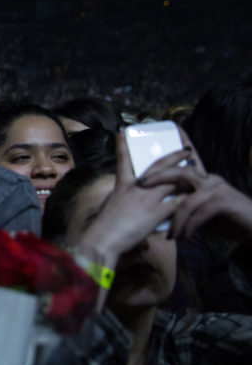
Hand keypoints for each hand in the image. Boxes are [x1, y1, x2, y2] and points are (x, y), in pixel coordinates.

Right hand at [76, 132, 184, 266]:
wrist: (104, 239)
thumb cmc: (103, 227)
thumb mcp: (111, 205)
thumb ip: (123, 198)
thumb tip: (128, 198)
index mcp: (123, 184)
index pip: (123, 159)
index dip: (122, 144)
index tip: (122, 130)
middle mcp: (137, 187)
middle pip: (159, 167)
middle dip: (175, 156)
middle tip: (186, 150)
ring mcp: (148, 198)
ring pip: (174, 182)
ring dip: (188, 177)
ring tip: (199, 173)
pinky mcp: (157, 212)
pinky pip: (178, 203)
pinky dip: (188, 201)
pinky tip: (197, 199)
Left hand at [135, 130, 251, 242]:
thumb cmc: (225, 220)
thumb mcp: (199, 211)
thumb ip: (183, 205)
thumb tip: (161, 209)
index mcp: (202, 178)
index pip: (188, 159)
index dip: (183, 141)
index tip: (173, 128)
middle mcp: (209, 179)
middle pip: (181, 172)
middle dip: (158, 176)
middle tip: (141, 184)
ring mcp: (217, 188)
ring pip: (187, 199)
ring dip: (176, 219)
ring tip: (170, 234)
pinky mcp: (224, 201)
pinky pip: (199, 212)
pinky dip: (189, 226)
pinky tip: (183, 236)